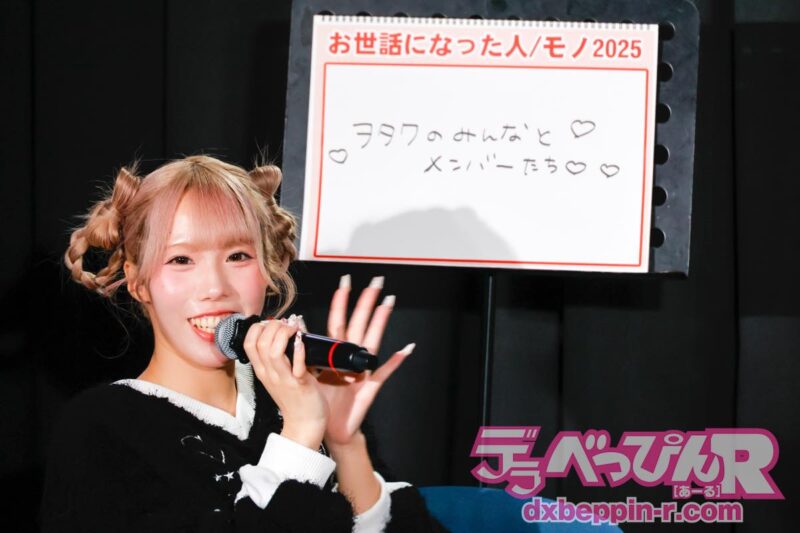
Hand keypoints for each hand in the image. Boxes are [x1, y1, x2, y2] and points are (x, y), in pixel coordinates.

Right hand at [243, 319, 327, 449]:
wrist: (304, 423)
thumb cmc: (295, 397)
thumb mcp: (279, 374)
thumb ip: (280, 355)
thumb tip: (288, 329)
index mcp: (262, 370)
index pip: (248, 342)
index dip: (258, 327)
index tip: (273, 324)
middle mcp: (269, 374)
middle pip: (260, 342)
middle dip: (273, 326)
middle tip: (287, 325)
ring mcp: (283, 379)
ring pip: (273, 351)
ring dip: (284, 334)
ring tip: (294, 331)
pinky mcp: (299, 385)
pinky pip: (296, 366)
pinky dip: (299, 351)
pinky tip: (301, 341)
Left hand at [315, 275, 414, 448]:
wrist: (331, 427)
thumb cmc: (323, 401)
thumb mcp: (310, 373)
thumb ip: (308, 351)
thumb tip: (299, 327)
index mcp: (336, 353)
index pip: (339, 321)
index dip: (341, 302)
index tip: (345, 282)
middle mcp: (352, 356)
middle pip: (360, 323)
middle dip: (367, 301)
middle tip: (375, 281)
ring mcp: (363, 369)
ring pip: (373, 338)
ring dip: (381, 320)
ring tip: (388, 301)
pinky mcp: (370, 385)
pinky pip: (385, 371)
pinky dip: (396, 360)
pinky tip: (406, 349)